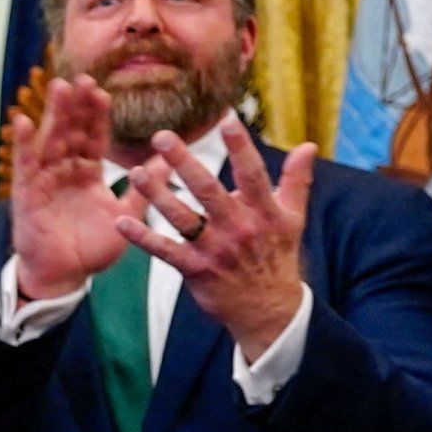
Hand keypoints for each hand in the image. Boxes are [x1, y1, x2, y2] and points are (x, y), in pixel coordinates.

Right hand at [7, 70, 138, 301]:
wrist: (64, 277)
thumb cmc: (91, 249)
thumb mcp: (124, 216)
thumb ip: (143, 190)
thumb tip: (169, 163)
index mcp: (88, 174)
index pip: (93, 137)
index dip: (97, 115)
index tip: (103, 91)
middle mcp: (65, 171)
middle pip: (71, 130)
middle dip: (76, 105)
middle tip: (83, 78)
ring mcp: (45, 179)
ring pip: (50, 140)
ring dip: (53, 114)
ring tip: (59, 87)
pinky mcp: (28, 194)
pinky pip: (25, 165)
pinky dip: (23, 144)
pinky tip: (23, 121)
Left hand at [123, 118, 313, 357]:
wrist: (268, 310)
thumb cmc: (277, 255)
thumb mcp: (292, 218)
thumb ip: (296, 180)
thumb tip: (309, 146)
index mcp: (263, 213)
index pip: (252, 174)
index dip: (240, 147)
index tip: (226, 120)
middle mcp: (238, 229)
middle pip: (208, 191)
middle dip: (184, 163)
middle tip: (162, 137)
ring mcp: (215, 250)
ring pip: (182, 218)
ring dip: (158, 195)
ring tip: (137, 173)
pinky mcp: (195, 269)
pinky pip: (165, 251)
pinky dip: (142, 238)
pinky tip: (122, 222)